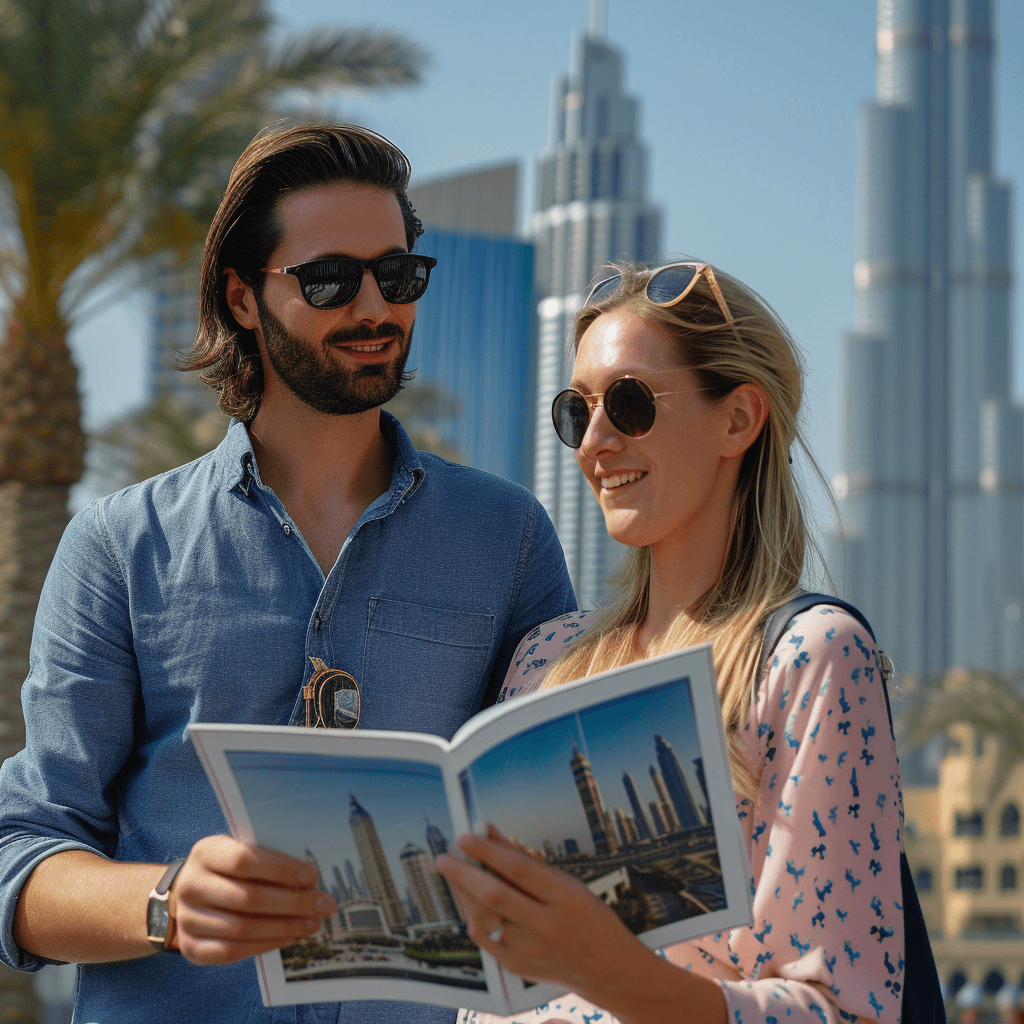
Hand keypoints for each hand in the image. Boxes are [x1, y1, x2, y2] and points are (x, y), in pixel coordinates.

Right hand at [170, 835, 336, 964]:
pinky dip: (266, 945)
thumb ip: (265, 858)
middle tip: (324, 904)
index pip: (244, 861)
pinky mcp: (192, 947)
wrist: (183, 894)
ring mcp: (188, 919)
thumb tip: (309, 878)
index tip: (312, 876)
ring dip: (285, 927)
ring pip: (243, 929)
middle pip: (249, 898)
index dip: (281, 869)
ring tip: (313, 923)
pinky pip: (233, 951)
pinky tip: (290, 937)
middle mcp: (192, 886)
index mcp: (206, 853)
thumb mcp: (237, 849)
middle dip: (294, 903)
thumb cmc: (225, 867)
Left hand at [435, 824, 645, 996]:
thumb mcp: (567, 882)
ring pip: (484, 919)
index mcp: (566, 897)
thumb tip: (488, 832)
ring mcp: (532, 951)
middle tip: (444, 858)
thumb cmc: (587, 916)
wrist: (608, 969)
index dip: (487, 851)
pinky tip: (468, 901)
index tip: (465, 837)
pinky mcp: (518, 968)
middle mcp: (548, 925)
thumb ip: (525, 859)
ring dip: (463, 894)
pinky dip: (473, 916)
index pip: (518, 869)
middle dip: (463, 874)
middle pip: (495, 896)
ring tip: (454, 874)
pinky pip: (485, 940)